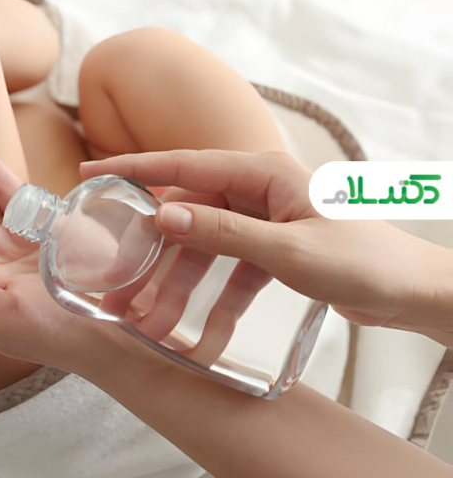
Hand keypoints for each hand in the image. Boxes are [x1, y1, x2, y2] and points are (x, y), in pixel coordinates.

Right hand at [83, 150, 452, 342]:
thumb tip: (163, 217)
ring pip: (205, 252)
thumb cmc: (363, 260)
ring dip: (181, 290)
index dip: (133, 171)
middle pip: (188, 219)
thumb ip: (223, 233)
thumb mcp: (286, 251)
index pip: (183, 167)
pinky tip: (202, 336)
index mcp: (262, 173)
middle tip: (117, 286)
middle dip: (154, 259)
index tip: (89, 175)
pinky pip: (230, 272)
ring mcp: (264, 220)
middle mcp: (258, 191)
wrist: (414, 294)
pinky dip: (216, 302)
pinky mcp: (273, 249)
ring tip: (154, 326)